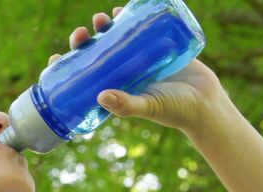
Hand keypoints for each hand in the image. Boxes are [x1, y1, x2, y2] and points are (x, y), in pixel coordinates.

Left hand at [47, 6, 226, 131]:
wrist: (207, 103)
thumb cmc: (175, 111)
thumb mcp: (148, 107)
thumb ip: (127, 105)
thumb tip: (100, 96)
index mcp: (114, 88)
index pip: (83, 77)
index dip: (68, 66)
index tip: (55, 58)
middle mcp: (123, 73)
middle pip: (96, 53)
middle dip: (84, 42)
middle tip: (81, 33)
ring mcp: (140, 59)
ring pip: (115, 39)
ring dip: (104, 27)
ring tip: (100, 18)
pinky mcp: (158, 46)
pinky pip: (140, 29)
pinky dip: (130, 18)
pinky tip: (123, 10)